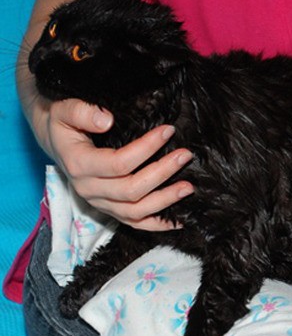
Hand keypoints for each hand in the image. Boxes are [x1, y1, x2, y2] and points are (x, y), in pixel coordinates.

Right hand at [44, 98, 193, 230]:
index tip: (168, 131)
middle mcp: (88, 189)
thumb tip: (106, 120)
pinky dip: (159, 225)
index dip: (146, 148)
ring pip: (135, 211)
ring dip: (165, 200)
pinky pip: (135, 223)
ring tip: (188, 187)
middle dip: (162, 173)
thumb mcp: (64, 110)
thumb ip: (81, 112)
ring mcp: (100, 203)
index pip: (118, 163)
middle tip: (185, 155)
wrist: (57, 142)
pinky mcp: (110, 210)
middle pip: (131, 189)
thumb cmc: (64, 123)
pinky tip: (180, 220)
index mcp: (79, 165)